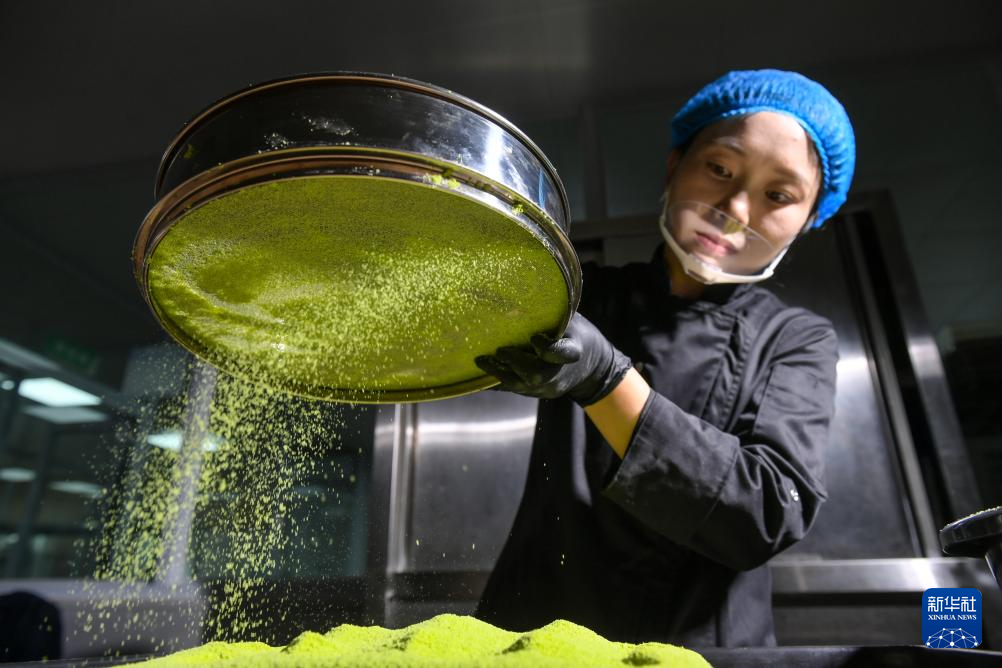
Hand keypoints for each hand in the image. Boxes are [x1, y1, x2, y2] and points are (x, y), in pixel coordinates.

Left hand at [475, 312, 631, 405]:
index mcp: (574, 352)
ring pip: (522, 385)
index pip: (560, 352)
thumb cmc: (577, 336)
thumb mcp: (573, 322)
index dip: (547, 347)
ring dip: (500, 373)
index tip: (534, 337)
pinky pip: (516, 390)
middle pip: (536, 374)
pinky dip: (498, 381)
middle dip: (515, 362)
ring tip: (481, 361)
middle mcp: (560, 373)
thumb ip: (553, 316)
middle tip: (499, 350)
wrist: (593, 369)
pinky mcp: (539, 393)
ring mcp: (549, 387)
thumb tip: (522, 291)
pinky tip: (481, 371)